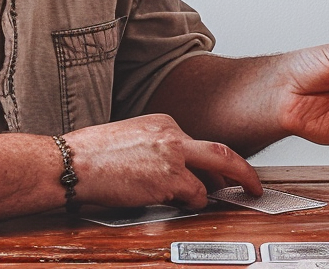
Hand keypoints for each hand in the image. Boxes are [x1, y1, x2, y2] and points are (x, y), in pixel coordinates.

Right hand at [66, 114, 261, 208]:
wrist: (73, 162)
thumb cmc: (93, 154)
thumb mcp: (133, 136)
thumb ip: (157, 146)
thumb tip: (170, 167)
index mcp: (165, 123)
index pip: (198, 144)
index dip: (210, 163)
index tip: (219, 174)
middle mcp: (173, 136)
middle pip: (221, 153)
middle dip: (243, 172)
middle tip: (254, 185)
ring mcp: (173, 157)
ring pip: (207, 179)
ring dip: (205, 195)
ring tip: (201, 202)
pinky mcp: (167, 180)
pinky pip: (191, 196)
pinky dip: (190, 204)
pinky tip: (178, 205)